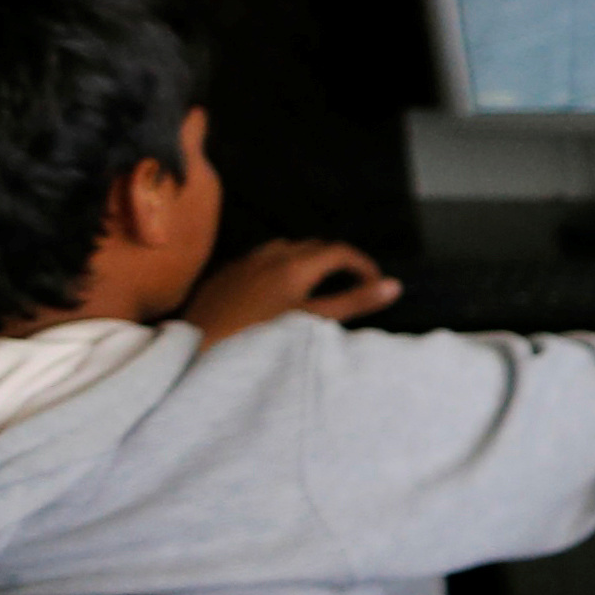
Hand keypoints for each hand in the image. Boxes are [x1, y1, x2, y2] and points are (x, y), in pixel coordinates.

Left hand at [184, 237, 401, 342]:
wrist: (199, 349)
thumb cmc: (261, 339)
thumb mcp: (313, 323)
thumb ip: (354, 302)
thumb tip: (394, 285)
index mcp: (295, 265)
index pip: (340, 251)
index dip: (363, 264)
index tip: (375, 285)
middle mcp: (270, 255)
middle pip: (314, 246)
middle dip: (338, 261)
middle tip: (351, 286)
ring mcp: (244, 263)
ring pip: (285, 248)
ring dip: (307, 260)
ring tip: (316, 285)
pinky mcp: (225, 274)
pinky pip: (260, 259)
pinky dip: (280, 266)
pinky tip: (277, 291)